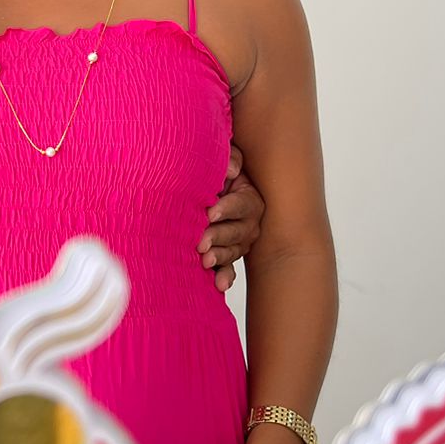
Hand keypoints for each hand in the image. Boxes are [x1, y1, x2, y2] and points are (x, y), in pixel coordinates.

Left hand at [198, 143, 263, 291]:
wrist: (195, 189)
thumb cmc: (211, 173)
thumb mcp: (221, 160)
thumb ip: (230, 158)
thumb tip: (232, 171)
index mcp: (249, 197)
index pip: (242, 203)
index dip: (227, 208)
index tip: (209, 212)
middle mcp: (249, 222)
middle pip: (238, 231)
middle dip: (219, 236)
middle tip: (200, 242)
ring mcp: (239, 241)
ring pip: (233, 251)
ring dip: (219, 257)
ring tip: (204, 260)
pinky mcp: (226, 255)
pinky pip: (229, 268)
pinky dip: (224, 276)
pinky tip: (218, 285)